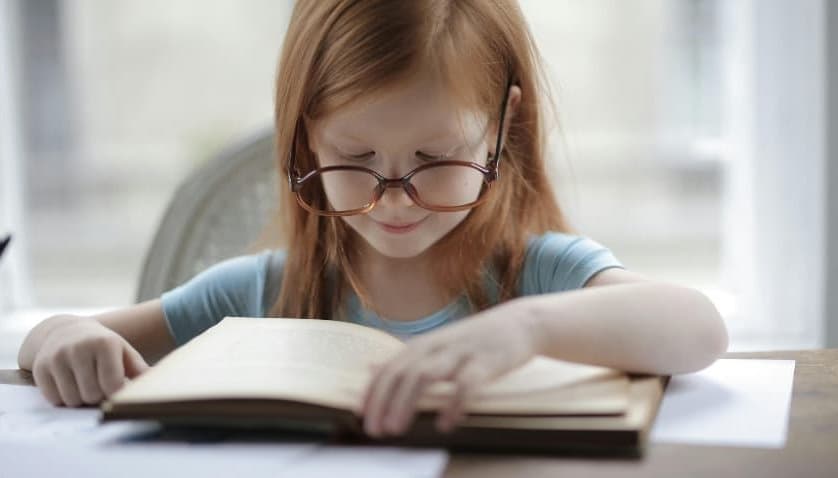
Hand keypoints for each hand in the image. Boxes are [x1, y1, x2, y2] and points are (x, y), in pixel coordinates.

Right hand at [30, 317, 148, 406]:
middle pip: (91, 395)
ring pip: (72, 400)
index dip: (116, 393)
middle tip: (98, 385)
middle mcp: (78, 348)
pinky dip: (63, 398)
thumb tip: (155, 383)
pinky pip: (54, 400)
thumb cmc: (101, 345)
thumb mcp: (122, 350)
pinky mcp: (40, 368)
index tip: (117, 389)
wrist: (64, 331)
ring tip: (84, 384)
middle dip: (98, 396)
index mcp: (104, 344)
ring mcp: (56, 357)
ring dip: (80, 399)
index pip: (112, 385)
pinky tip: (68, 383)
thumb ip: (138, 368)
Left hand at [361, 298, 538, 436]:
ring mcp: (461, 352)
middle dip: (384, 401)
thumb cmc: (475, 339)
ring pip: (426, 375)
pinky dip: (453, 404)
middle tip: (375, 430)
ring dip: (407, 402)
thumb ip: (407, 359)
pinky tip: (446, 423)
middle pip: (402, 372)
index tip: (361, 415)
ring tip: (397, 428)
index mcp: (424, 344)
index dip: (373, 391)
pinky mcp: (486, 362)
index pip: (390, 367)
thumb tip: (371, 368)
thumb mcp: (438, 344)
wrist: (520, 323)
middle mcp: (437, 345)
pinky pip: (466, 384)